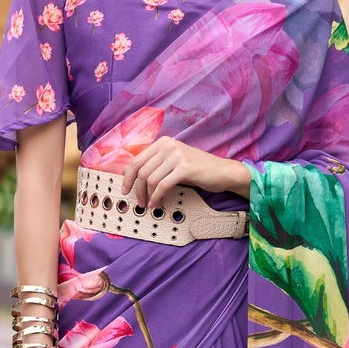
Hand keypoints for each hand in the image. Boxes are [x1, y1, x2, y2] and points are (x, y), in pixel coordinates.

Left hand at [120, 138, 243, 208]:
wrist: (223, 172)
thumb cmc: (198, 169)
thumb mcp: (174, 161)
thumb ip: (156, 164)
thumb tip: (133, 175)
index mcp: (163, 143)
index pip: (136, 160)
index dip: (127, 177)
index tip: (125, 189)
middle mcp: (168, 146)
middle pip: (141, 170)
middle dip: (137, 189)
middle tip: (139, 202)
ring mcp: (177, 156)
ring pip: (150, 179)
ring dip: (147, 195)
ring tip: (149, 204)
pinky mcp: (184, 168)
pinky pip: (162, 185)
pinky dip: (156, 197)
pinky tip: (157, 203)